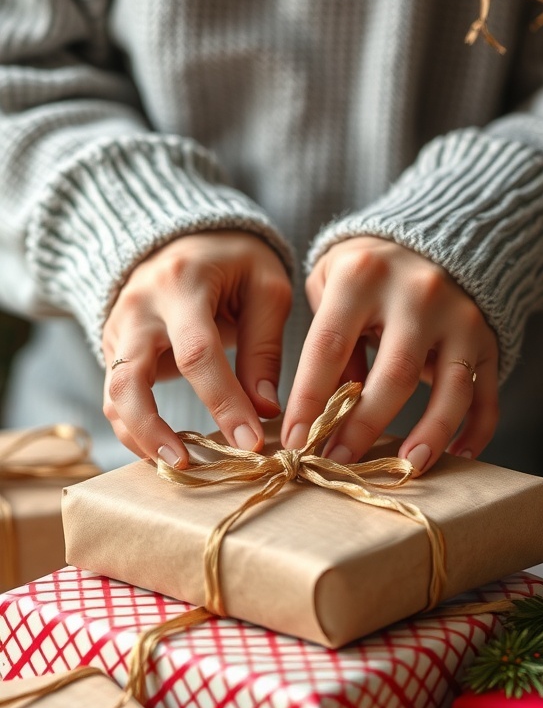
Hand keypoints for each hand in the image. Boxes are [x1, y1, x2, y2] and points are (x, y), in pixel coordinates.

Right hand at [102, 231, 291, 465]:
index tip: (250, 442)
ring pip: (113, 396)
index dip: (223, 403)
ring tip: (178, 467)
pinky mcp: (113, 352)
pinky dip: (136, 431)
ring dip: (140, 439)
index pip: (197, 354)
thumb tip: (265, 410)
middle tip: (189, 466)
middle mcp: (138, 310)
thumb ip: (264, 347)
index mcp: (182, 285)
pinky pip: (116, 399)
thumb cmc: (233, 264)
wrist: (179, 240)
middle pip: (129, 380)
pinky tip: (166, 453)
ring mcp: (118, 331)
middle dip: (155, 431)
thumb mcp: (265, 288)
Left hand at [281, 237, 498, 473]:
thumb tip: (324, 412)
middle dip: (363, 426)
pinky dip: (477, 429)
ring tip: (406, 468)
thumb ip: (327, 342)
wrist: (433, 233)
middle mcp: (417, 294)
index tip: (296, 440)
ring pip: (451, 388)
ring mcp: (460, 317)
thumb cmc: (367, 272)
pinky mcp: (488, 338)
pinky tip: (459, 455)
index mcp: (363, 277)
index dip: (311, 399)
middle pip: (394, 374)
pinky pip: (487, 392)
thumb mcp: (331, 284)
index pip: (329, 346)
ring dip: (430, 434)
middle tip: (337, 462)